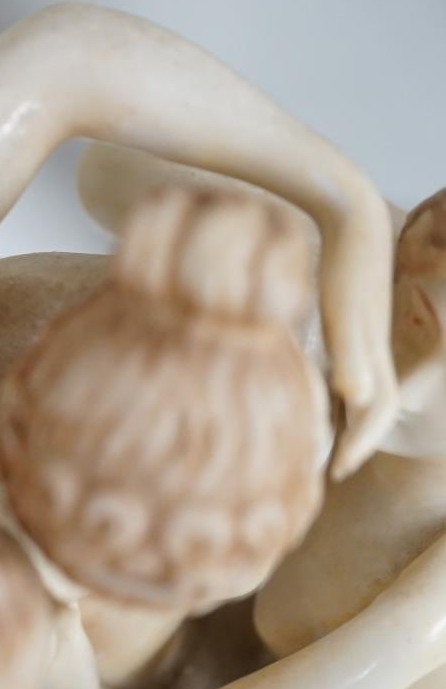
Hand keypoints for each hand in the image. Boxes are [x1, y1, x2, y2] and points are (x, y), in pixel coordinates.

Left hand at [318, 221, 399, 478]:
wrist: (348, 214)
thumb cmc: (344, 262)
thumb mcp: (342, 309)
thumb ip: (350, 351)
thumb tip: (352, 394)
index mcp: (370, 353)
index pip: (373, 413)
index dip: (358, 446)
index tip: (337, 475)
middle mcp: (372, 348)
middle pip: (371, 406)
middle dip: (355, 440)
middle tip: (330, 469)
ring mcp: (362, 332)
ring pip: (360, 386)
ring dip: (346, 416)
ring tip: (325, 438)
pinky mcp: (348, 317)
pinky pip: (347, 363)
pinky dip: (334, 385)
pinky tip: (315, 385)